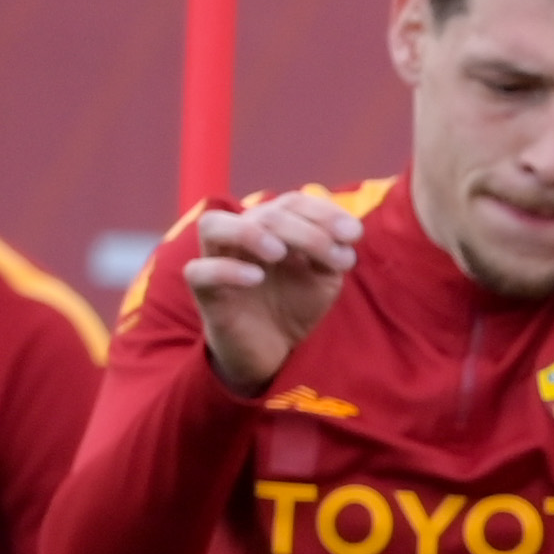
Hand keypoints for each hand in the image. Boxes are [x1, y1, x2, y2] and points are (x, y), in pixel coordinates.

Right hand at [181, 186, 363, 395]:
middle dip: (304, 231)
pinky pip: (199, 271)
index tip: (354, 234)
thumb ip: (334, 255)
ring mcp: (218, 260)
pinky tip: (255, 277)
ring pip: (213, 225)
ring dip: (249, 232)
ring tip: (279, 253)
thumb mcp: (324, 280)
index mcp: (271, 227)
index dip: (323, 212)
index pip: (292, 203)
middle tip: (331, 256)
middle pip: (264, 214)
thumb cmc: (295, 306)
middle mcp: (241, 236)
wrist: (272, 350)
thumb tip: (348, 234)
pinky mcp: (204, 292)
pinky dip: (225, 270)